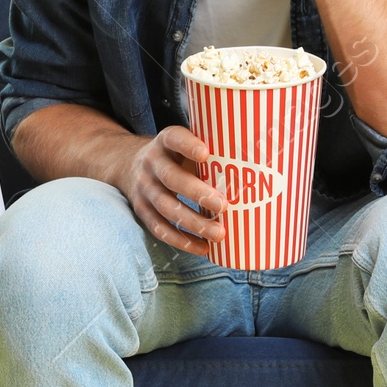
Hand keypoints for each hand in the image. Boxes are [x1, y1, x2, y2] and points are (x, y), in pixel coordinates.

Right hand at [119, 125, 226, 253]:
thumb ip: (209, 152)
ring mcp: (144, 188)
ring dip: (193, 223)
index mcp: (165, 142)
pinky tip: (203, 247)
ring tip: (219, 234)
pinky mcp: (141, 209)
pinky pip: (159, 228)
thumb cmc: (173, 156)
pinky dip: (181, 240)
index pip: (174, 138)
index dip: (188, 145)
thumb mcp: (184, 146)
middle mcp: (151, 163)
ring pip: (166, 208)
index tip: (206, 153)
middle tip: (223, 205)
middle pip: (171, 178)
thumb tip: (259, 164)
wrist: (128, 163)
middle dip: (197, 193)